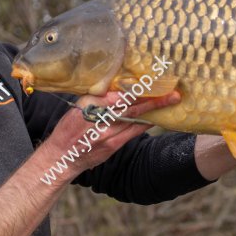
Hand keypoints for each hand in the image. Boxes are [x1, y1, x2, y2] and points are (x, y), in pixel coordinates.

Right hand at [45, 90, 181, 174]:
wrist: (62, 155)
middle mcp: (100, 118)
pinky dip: (145, 124)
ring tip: (170, 100)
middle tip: (173, 91)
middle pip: (132, 104)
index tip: (153, 79)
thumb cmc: (69, 128)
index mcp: (90, 104)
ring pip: (136, 118)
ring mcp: (108, 133)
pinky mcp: (113, 145)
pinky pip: (133, 132)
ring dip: (154, 109)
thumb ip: (99, 98)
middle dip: (154, 97)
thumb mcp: (79, 106)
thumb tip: (120, 89)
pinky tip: (156, 118)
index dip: (138, 86)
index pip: (119, 93)